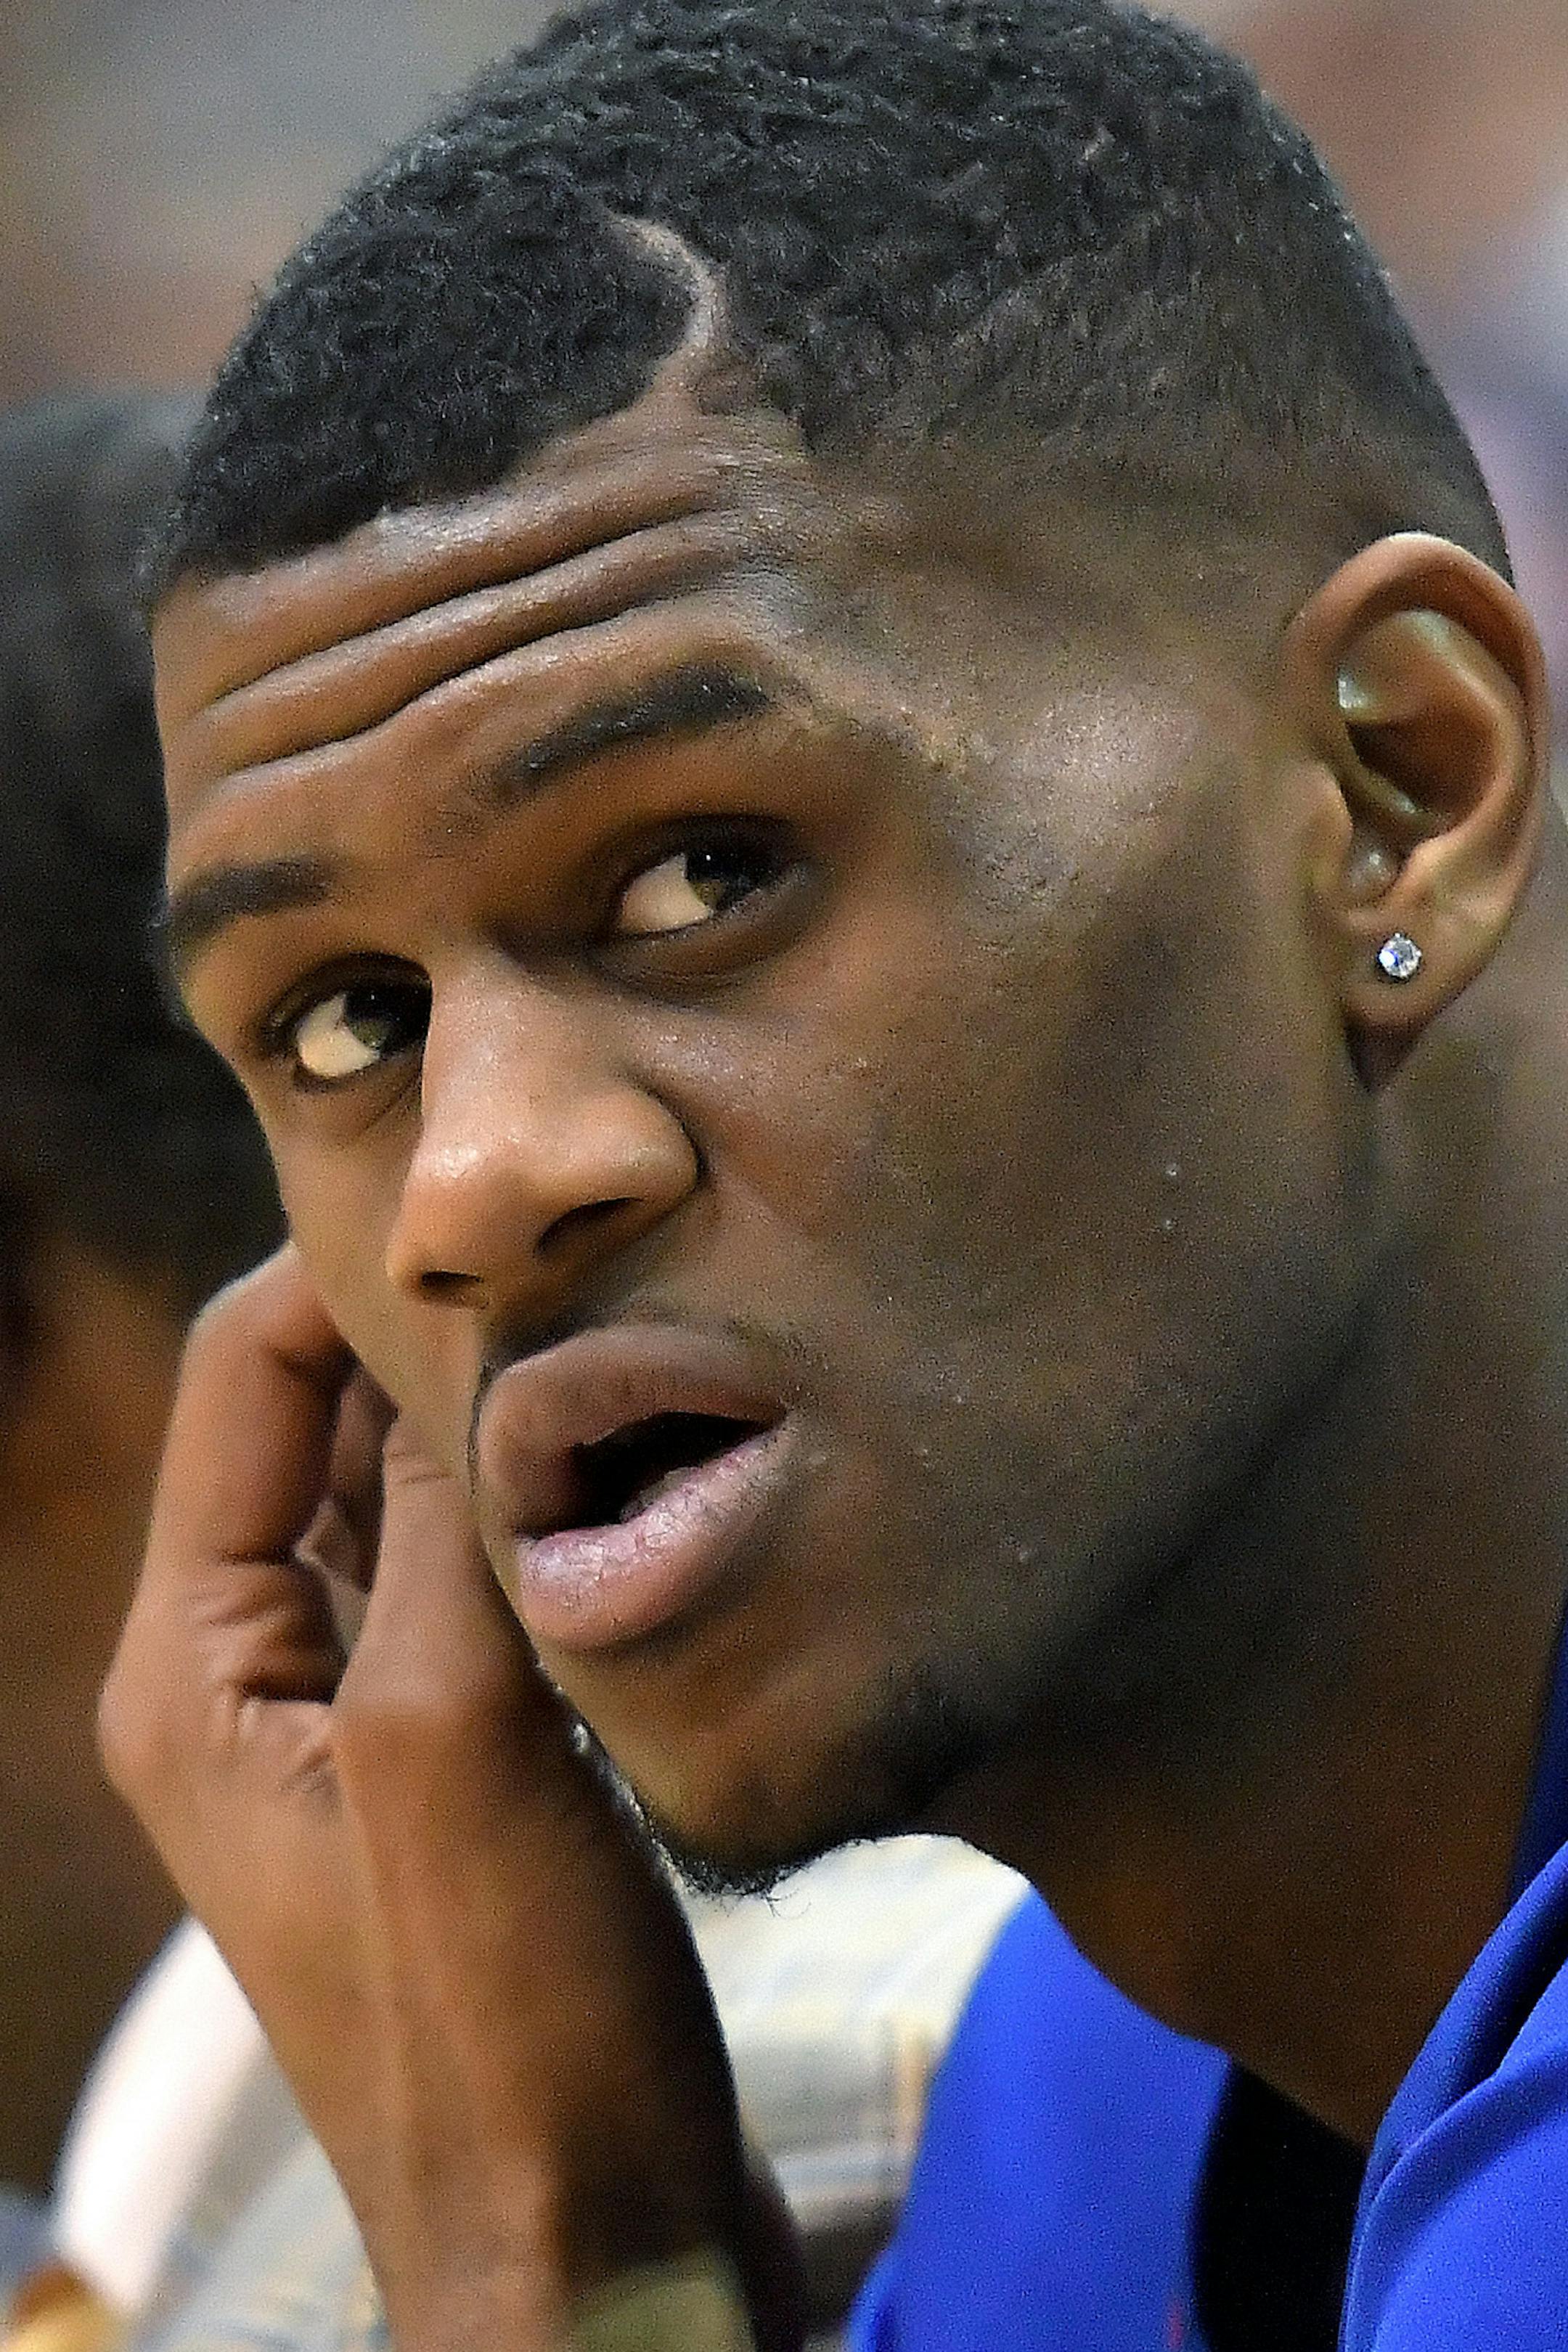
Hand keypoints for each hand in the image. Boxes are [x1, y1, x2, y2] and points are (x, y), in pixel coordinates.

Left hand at [100, 1249, 801, 2351]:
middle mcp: (253, 1678)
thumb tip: (482, 1327)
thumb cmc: (504, 2031)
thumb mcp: (458, 1745)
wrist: (589, 2255)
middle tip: (580, 1250)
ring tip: (628, 1336)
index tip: (487, 1203)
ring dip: (500, 1426)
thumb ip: (454, 1525)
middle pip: (323, 1431)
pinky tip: (644, 1476)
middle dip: (432, 1339)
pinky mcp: (463, 1767)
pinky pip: (484, 1588)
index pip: (239, 1379)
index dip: (342, 1272)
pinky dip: (546, 1519)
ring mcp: (359, 1724)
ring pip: (415, 1505)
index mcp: (193, 1663)